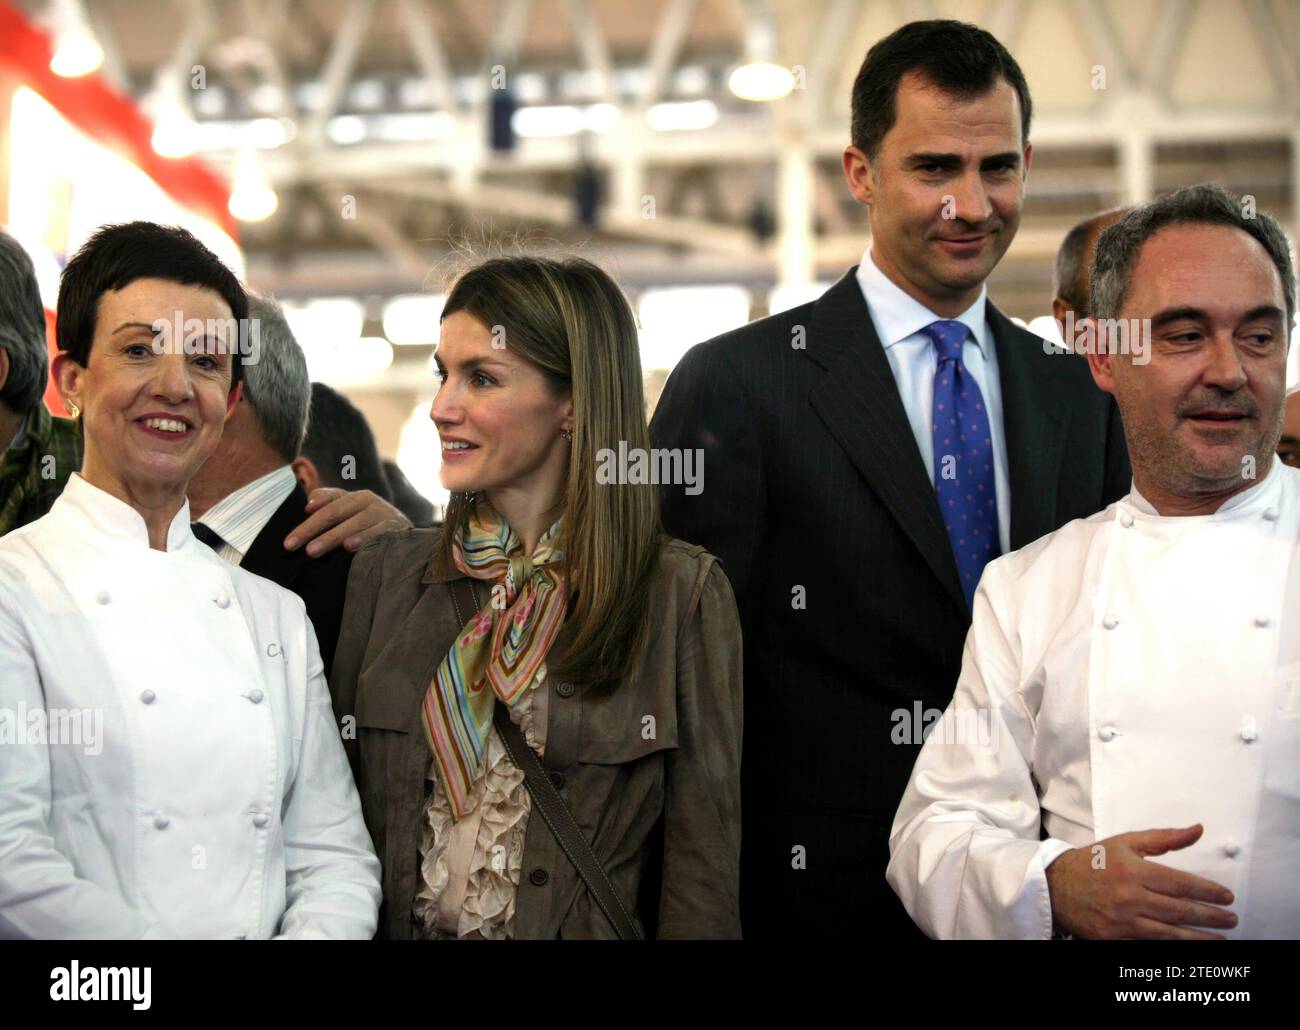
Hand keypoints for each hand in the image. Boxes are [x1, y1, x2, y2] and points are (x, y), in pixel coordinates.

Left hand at [283, 488, 409, 556]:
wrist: (409, 539)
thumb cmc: (373, 527)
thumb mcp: (352, 514)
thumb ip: (330, 504)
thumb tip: (309, 503)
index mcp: (355, 497)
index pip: (329, 500)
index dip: (314, 506)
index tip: (298, 518)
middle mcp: (369, 501)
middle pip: (335, 512)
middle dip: (311, 528)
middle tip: (292, 545)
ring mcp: (383, 514)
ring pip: (355, 522)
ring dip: (332, 537)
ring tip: (312, 550)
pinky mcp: (396, 530)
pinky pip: (378, 533)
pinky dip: (364, 539)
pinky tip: (349, 547)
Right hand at [1045, 824, 1236, 939]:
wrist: (1056, 885)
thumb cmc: (1093, 862)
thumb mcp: (1126, 842)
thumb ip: (1164, 838)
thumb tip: (1198, 830)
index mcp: (1134, 871)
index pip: (1182, 884)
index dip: (1209, 892)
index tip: (1227, 897)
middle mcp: (1129, 897)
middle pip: (1181, 911)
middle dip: (1211, 917)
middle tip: (1231, 918)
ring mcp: (1121, 921)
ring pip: (1170, 934)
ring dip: (1200, 938)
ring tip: (1220, 938)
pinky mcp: (1112, 939)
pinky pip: (1149, 945)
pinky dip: (1172, 947)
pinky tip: (1188, 946)